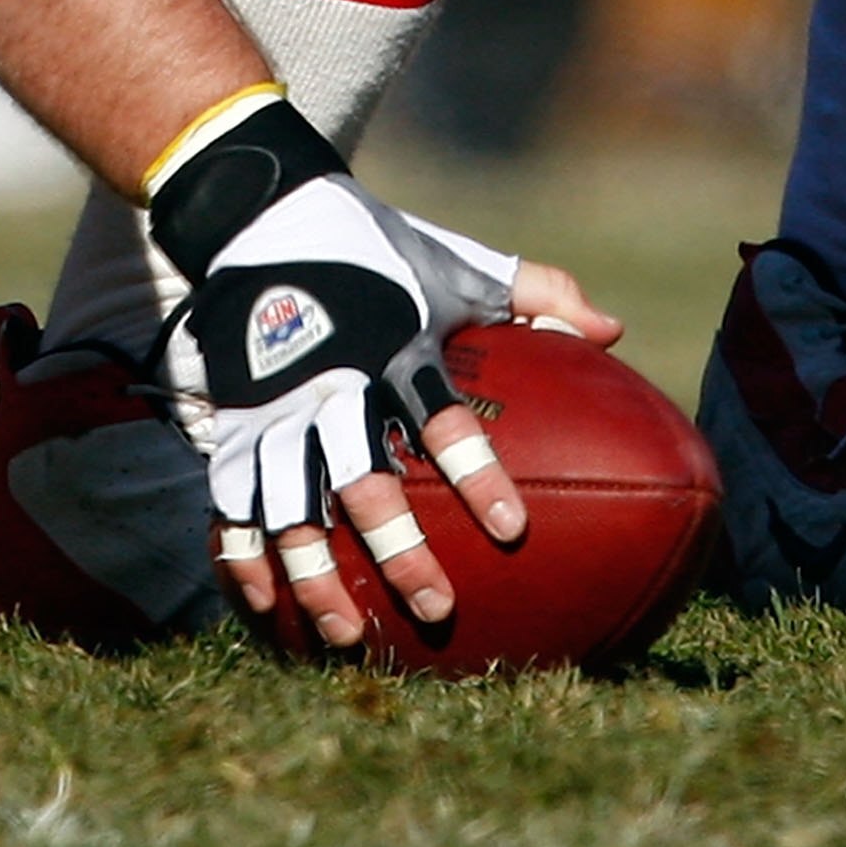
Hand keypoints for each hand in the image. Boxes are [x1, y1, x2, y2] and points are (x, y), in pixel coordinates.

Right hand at [181, 181, 618, 646]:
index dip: (477, 473)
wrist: (264, 211)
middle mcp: (334, 378)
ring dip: (316, 574)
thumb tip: (614, 333)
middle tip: (439, 607)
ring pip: (291, 503)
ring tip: (349, 635)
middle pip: (361, 478)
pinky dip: (244, 555)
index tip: (513, 531)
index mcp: (396, 341)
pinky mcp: (232, 417)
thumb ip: (536, 295)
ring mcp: (275, 402)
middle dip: (398, 549)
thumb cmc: (379, 248)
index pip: (441, 416)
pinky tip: (269, 609)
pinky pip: (231, 498)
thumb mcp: (457, 264)